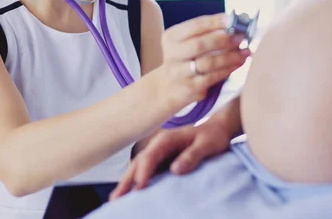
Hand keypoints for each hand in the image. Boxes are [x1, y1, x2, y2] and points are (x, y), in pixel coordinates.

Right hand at [109, 119, 231, 199]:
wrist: (216, 131)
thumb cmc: (212, 137)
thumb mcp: (207, 145)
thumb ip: (192, 155)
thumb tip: (175, 169)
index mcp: (167, 139)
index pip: (150, 156)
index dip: (143, 172)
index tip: (139, 187)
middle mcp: (159, 146)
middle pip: (139, 163)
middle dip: (127, 180)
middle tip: (116, 198)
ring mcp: (159, 154)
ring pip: (139, 169)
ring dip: (128, 183)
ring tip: (117, 200)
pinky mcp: (162, 162)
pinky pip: (147, 173)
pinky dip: (137, 183)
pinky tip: (132, 195)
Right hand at [156, 14, 250, 111]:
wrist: (167, 88)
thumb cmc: (184, 60)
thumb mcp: (186, 43)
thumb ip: (206, 33)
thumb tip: (235, 23)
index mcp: (172, 37)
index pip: (195, 26)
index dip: (215, 22)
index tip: (232, 19)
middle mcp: (173, 54)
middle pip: (200, 44)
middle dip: (224, 40)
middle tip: (241, 38)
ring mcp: (180, 73)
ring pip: (208, 62)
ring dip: (230, 56)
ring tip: (245, 52)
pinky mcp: (190, 88)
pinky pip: (212, 77)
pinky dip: (228, 69)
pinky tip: (238, 64)